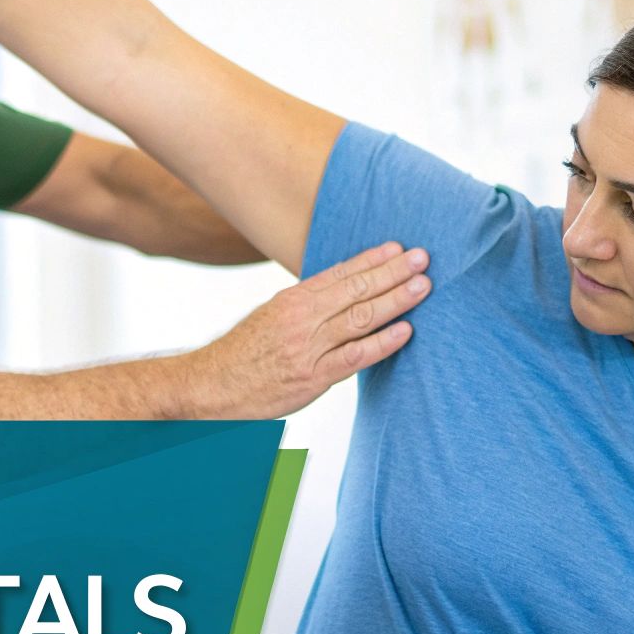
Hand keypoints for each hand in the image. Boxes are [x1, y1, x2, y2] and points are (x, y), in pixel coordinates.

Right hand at [183, 242, 429, 418]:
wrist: (210, 386)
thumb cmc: (243, 354)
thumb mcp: (271, 316)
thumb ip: (306, 306)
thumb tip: (342, 292)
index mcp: (293, 298)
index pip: (340, 272)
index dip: (372, 259)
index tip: (399, 248)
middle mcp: (302, 317)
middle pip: (356, 289)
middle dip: (393, 272)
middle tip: (423, 258)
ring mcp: (308, 346)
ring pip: (360, 317)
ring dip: (396, 300)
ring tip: (423, 286)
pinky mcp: (313, 377)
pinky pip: (355, 356)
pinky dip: (383, 342)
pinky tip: (406, 331)